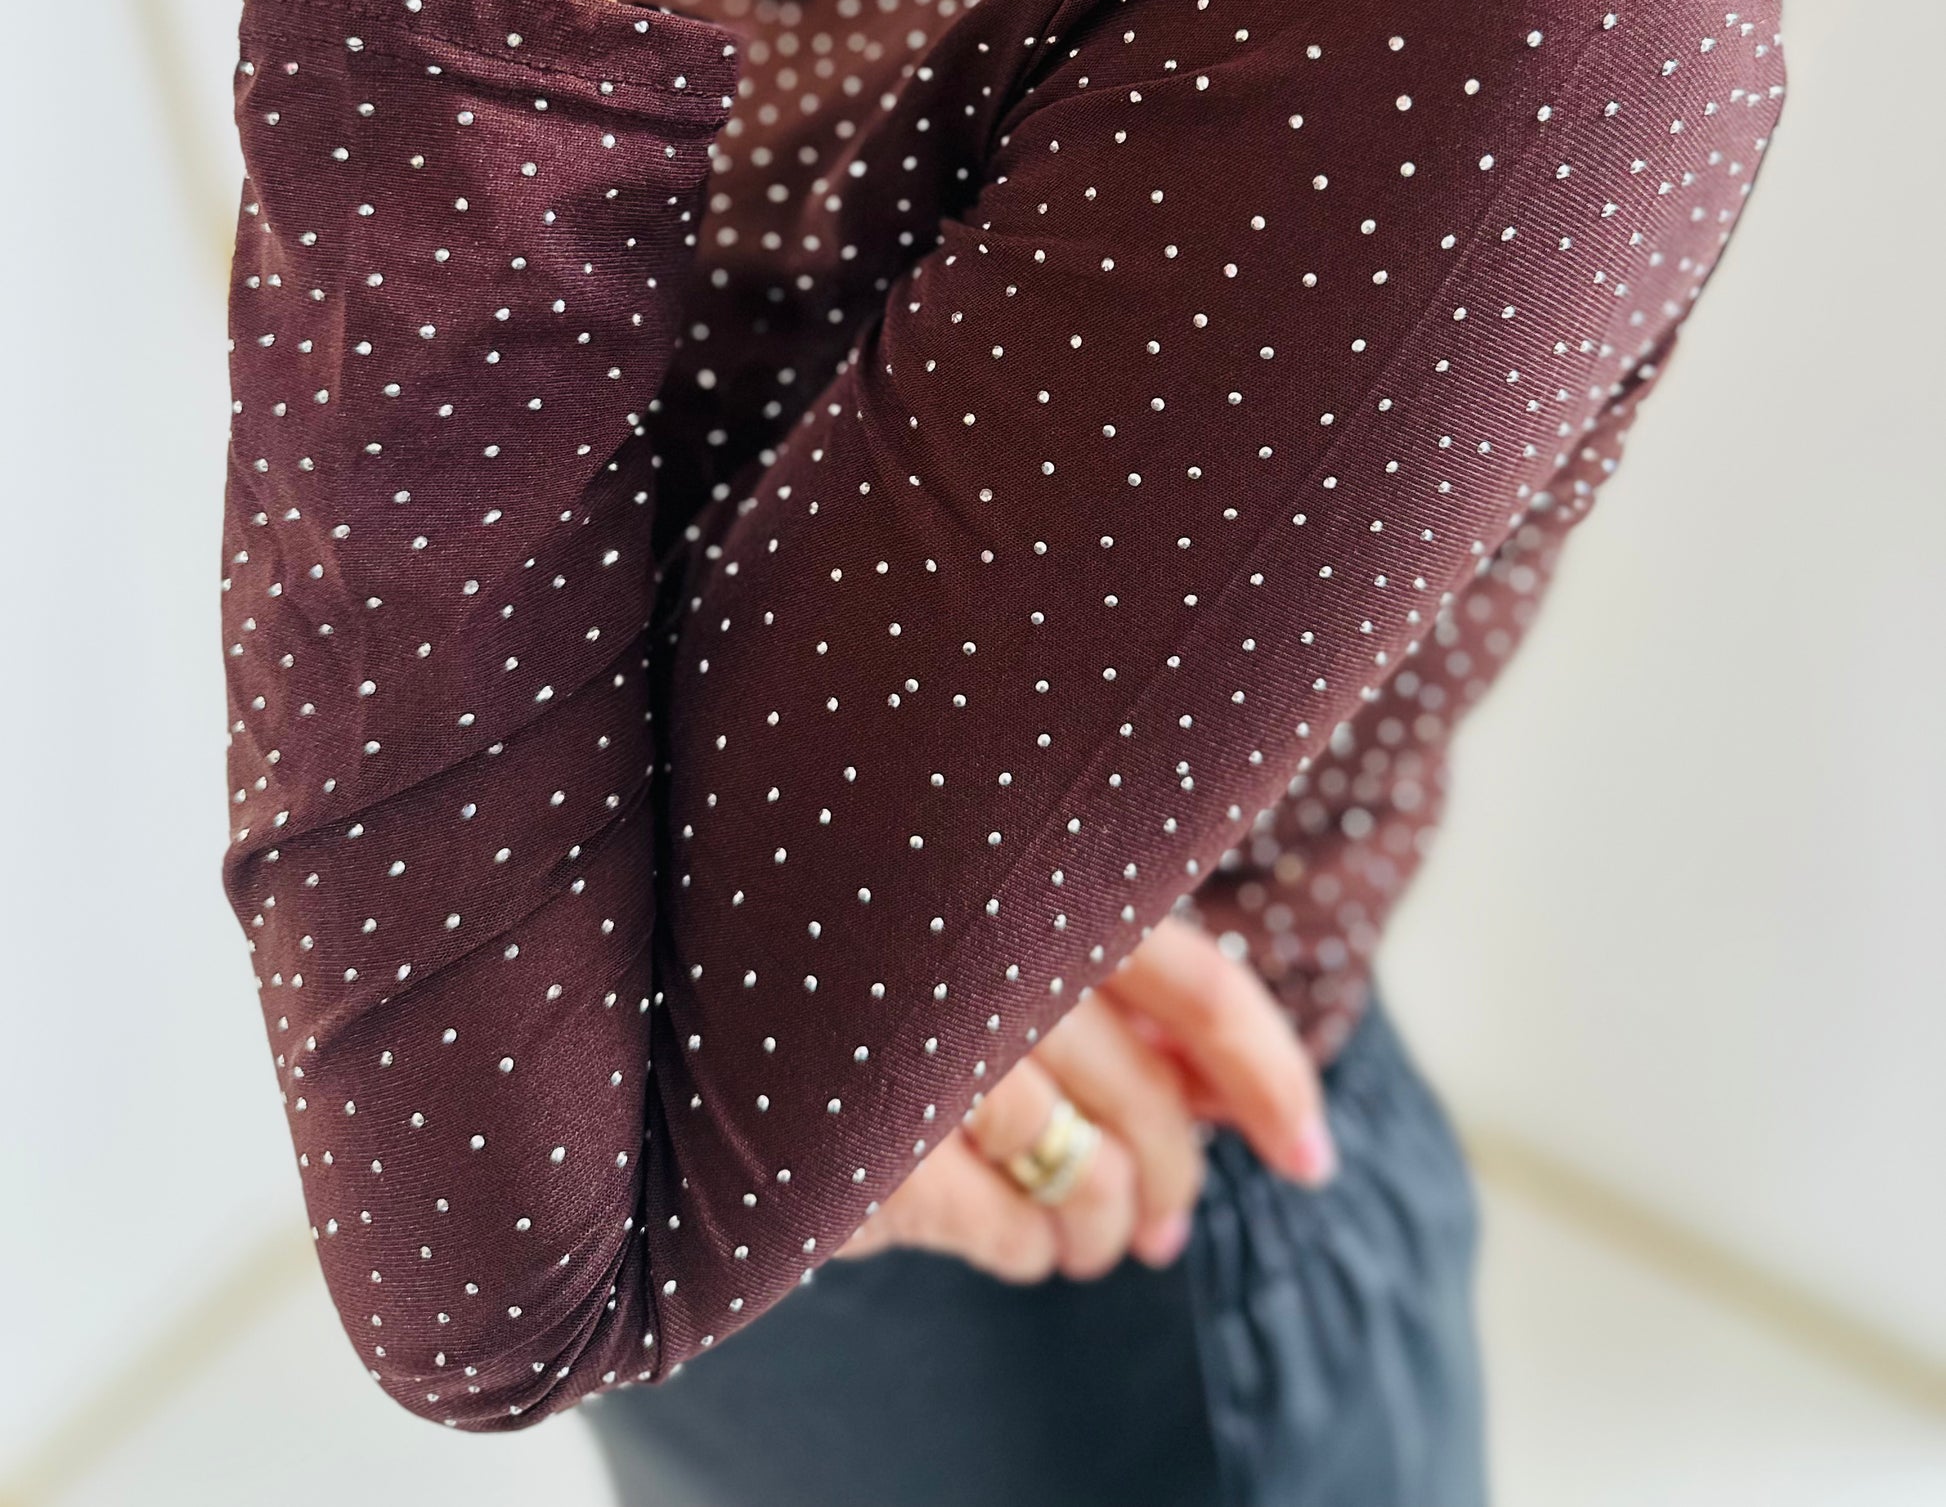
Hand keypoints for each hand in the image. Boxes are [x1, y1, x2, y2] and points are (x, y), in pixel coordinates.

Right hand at [836, 916, 1331, 1281]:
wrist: (667, 950)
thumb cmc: (841, 902)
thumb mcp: (977, 900)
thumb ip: (1089, 958)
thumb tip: (1212, 1073)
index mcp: (1035, 877)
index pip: (1198, 984)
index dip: (1270, 1075)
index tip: (1310, 1157)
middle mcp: (994, 956)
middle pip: (1144, 1102)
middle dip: (1174, 1176)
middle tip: (1166, 1224)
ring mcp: (935, 1052)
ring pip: (1085, 1176)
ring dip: (1103, 1221)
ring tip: (1094, 1238)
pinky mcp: (876, 1148)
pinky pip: (1005, 1227)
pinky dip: (1032, 1246)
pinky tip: (1026, 1247)